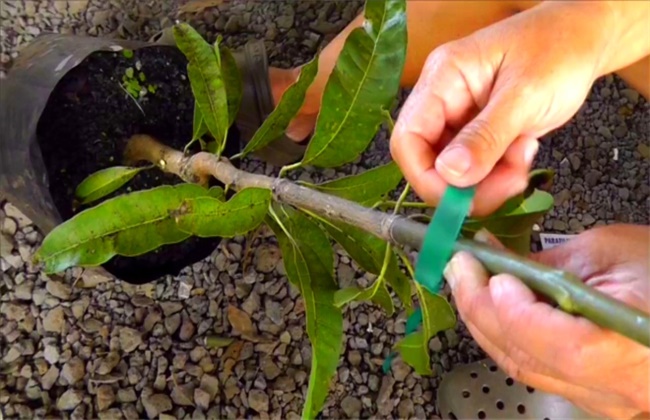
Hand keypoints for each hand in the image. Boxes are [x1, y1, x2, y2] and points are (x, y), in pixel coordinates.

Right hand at [389, 1, 614, 215]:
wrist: (586, 38)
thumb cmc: (559, 49)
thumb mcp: (525, 95)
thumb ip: (486, 136)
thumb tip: (451, 174)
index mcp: (443, 78)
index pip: (409, 138)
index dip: (426, 176)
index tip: (461, 200)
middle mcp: (443, 99)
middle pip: (428, 160)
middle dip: (465, 183)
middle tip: (507, 184)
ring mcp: (459, 117)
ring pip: (454, 170)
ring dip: (487, 180)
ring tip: (522, 162)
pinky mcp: (478, 132)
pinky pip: (476, 167)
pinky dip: (498, 173)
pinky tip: (523, 153)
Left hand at [443, 224, 649, 418]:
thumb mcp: (608, 252)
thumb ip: (546, 263)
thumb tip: (492, 262)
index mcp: (634, 348)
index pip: (566, 347)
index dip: (517, 312)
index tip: (487, 271)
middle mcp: (619, 388)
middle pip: (530, 358)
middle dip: (481, 308)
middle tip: (457, 266)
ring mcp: (604, 400)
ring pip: (523, 368)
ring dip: (484, 323)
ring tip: (464, 281)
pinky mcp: (591, 397)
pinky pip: (533, 371)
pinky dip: (503, 338)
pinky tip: (488, 308)